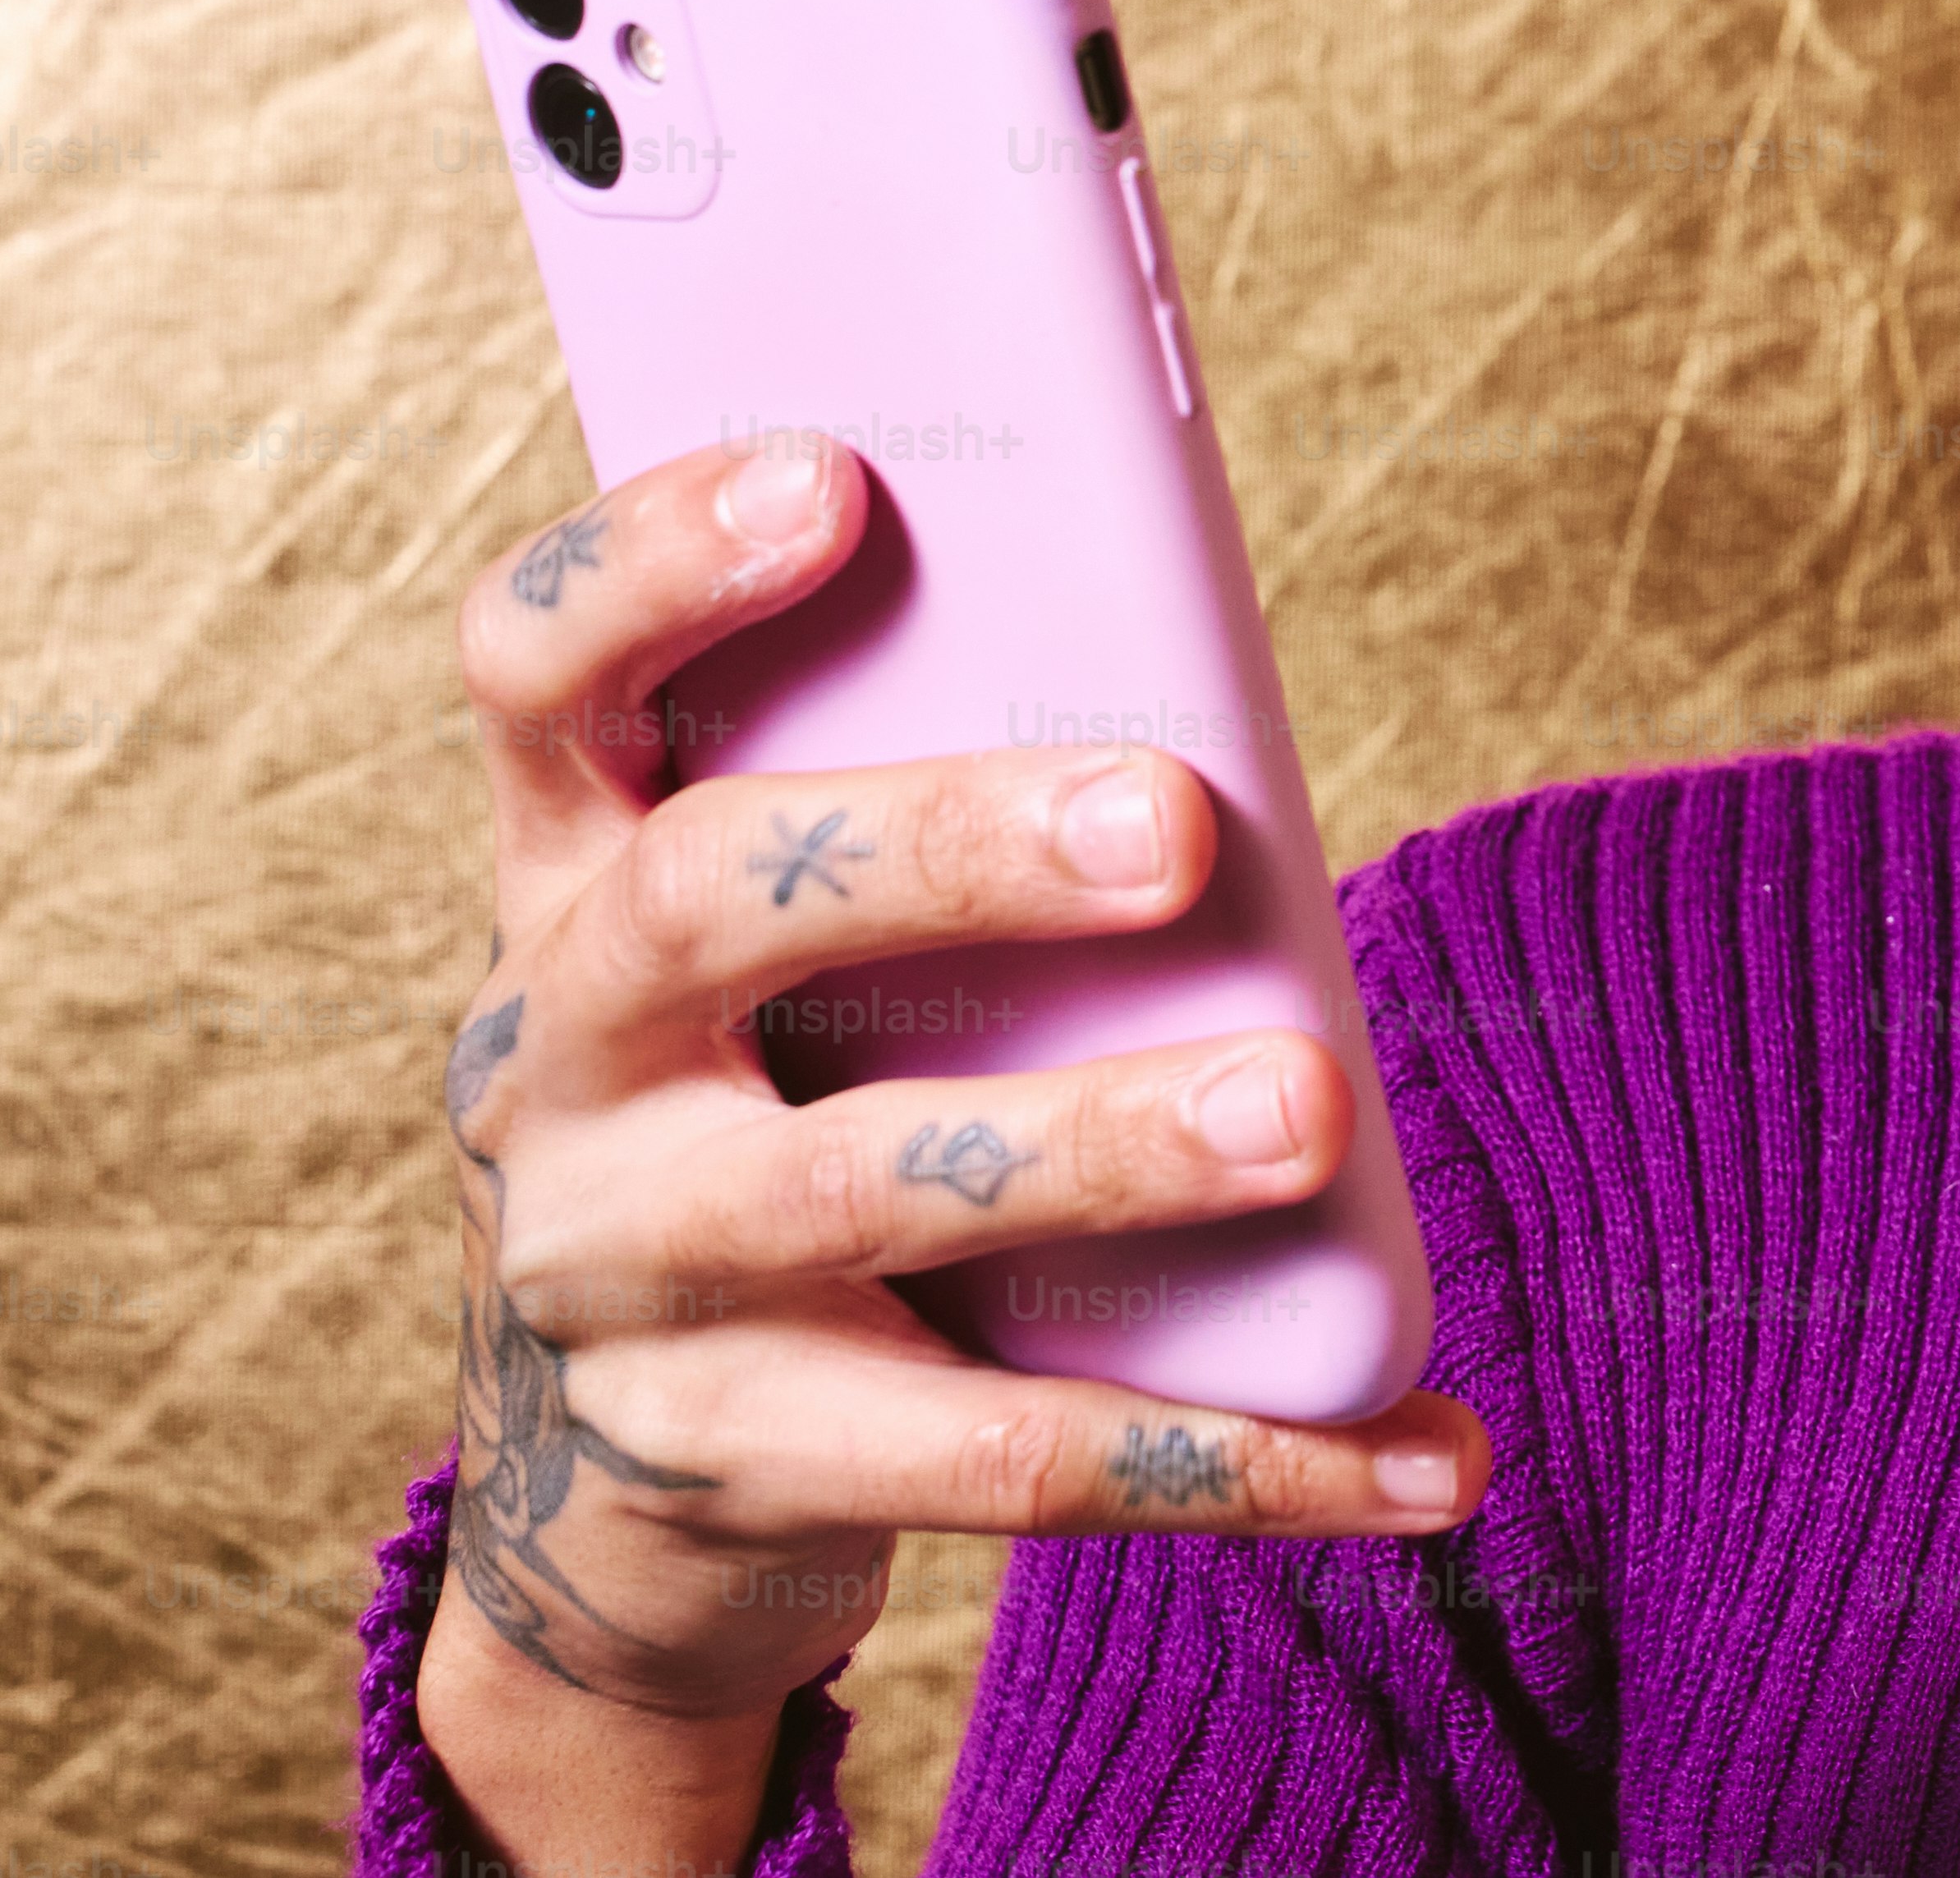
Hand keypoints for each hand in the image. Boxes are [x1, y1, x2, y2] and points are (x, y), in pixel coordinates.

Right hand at [415, 425, 1486, 1867]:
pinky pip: (1002, 1454)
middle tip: (1176, 819)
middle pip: (715, 897)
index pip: (535, 667)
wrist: (627, 1485)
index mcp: (568, 872)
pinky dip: (1238, 1454)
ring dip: (1106, 1142)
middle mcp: (549, 1055)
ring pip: (867, 1183)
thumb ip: (915, 817)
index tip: (835, 474)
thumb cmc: (778, 1100)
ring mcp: (620, 1272)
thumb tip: (1214, 728)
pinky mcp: (731, 1461)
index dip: (652, 559)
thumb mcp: (789, 952)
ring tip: (1306, 1105)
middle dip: (950, 843)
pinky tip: (1424, 1445)